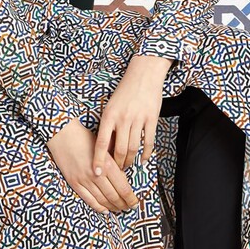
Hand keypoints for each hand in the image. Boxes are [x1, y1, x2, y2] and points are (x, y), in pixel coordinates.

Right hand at [46, 117, 139, 213]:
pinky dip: (98, 207)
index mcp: (107, 165)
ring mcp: (84, 180)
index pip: (123, 188)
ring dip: (112, 207)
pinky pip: (88, 199)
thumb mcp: (105, 148)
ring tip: (119, 209)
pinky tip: (105, 210)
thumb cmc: (85, 137)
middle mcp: (96, 175)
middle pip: (114, 196)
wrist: (63, 134)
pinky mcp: (74, 183)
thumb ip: (114, 164)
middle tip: (129, 208)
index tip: (135, 203)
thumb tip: (124, 180)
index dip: (130, 198)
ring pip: (102, 200)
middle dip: (123, 204)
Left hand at [93, 54, 172, 175]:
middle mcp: (123, 118)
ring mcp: (138, 119)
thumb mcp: (110, 106)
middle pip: (119, 149)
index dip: (98, 160)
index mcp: (109, 115)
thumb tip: (106, 149)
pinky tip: (143, 160)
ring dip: (130, 160)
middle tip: (117, 170)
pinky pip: (149, 142)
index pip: (101, 143)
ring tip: (128, 165)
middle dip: (118, 164)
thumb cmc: (124, 91)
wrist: (143, 75)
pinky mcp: (152, 119)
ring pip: (133, 148)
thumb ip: (108, 126)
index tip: (97, 173)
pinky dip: (146, 154)